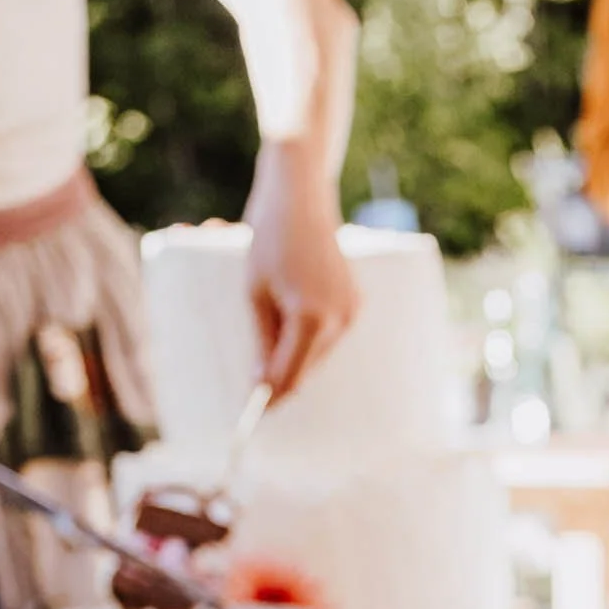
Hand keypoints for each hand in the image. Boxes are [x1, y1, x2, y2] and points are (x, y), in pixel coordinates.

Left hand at [244, 144, 358, 401]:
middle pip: (306, 368)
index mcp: (310, 318)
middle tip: (256, 389)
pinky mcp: (355, 301)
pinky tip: (290, 328)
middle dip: (281, 377)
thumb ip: (262, 339)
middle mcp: (338, 319)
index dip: (271, 396)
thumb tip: (263, 381)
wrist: (300, 195)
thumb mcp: (254, 292)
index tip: (254, 413)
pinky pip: (327, 334)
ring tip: (268, 353)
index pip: (290, 375)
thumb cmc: (268, 236)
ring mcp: (351, 310)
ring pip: (317, 352)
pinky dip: (308, 338)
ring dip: (294, 356)